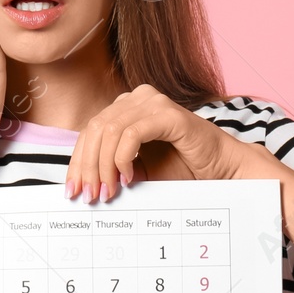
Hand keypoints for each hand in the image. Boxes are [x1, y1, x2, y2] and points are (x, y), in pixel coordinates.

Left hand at [68, 84, 253, 201]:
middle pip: (95, 129)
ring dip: (104, 166)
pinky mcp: (167, 114)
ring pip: (109, 131)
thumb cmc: (182, 167)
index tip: (74, 190)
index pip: (90, 131)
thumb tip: (82, 184)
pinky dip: (124, 158)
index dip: (78, 161)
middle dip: (87, 167)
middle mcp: (138, 98)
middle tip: (90, 195)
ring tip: (109, 191)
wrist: (219, 167)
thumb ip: (112, 169)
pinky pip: (131, 133)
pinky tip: (130, 177)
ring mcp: (153, 102)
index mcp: (127, 106)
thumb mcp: (139, 169)